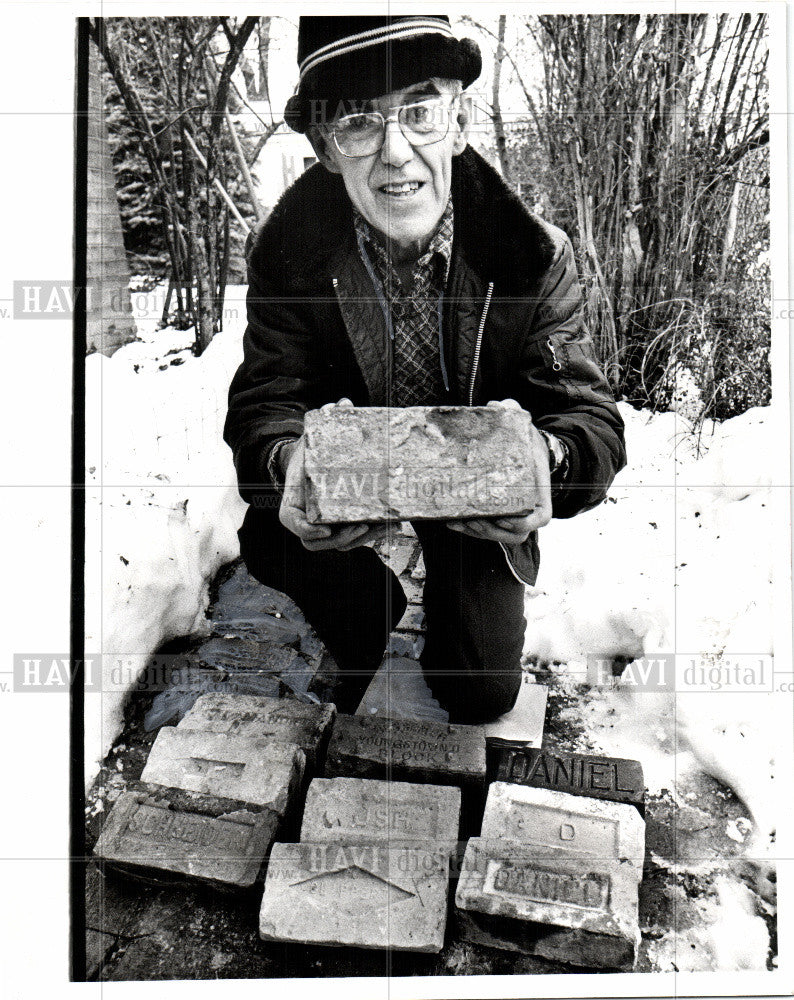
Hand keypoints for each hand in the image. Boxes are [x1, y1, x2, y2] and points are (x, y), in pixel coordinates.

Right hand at [278, 400, 391, 551]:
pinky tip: (387, 525)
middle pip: (315, 542)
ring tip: (376, 526)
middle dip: (339, 538)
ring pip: (337, 545)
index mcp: (293, 498)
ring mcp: (323, 525)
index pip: (291, 521)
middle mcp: (306, 517)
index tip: (324, 528)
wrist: (314, 462)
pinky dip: (368, 537)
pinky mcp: (340, 527)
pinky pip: (351, 540)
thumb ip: (326, 421)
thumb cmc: (312, 452)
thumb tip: (344, 403)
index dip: (306, 529)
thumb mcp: (315, 435)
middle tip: (359, 526)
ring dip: (357, 541)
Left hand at [446, 399, 551, 542]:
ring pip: (497, 536)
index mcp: (540, 494)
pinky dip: (468, 530)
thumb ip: (514, 414)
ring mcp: (513, 518)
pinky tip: (450, 521)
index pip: (540, 519)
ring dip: (477, 532)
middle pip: (514, 534)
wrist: (525, 456)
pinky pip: (485, 532)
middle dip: (491, 531)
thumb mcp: (524, 428)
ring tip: (457, 520)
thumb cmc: (527, 446)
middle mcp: (529, 511)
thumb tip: (497, 404)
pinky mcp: (497, 520)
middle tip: (471, 519)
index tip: (505, 519)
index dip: (523, 523)